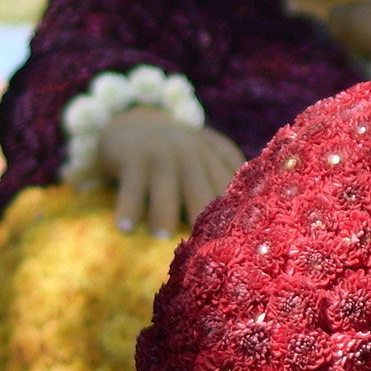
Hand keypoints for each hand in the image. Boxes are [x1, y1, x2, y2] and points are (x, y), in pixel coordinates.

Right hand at [100, 106, 246, 238]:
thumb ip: (222, 187)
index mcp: (215, 159)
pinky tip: (125, 227)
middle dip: (205, 216)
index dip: (236, 216)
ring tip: (161, 236)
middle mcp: (192, 155)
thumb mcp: (204, 163)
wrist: (134, 122)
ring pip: (166, 187)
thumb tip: (245, 234)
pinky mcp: (133, 156)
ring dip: (164, 211)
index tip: (240, 243)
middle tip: (206, 248)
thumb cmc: (176, 159)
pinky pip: (132, 185)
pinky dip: (128, 206)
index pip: (231, 189)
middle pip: (202, 190)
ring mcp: (162, 154)